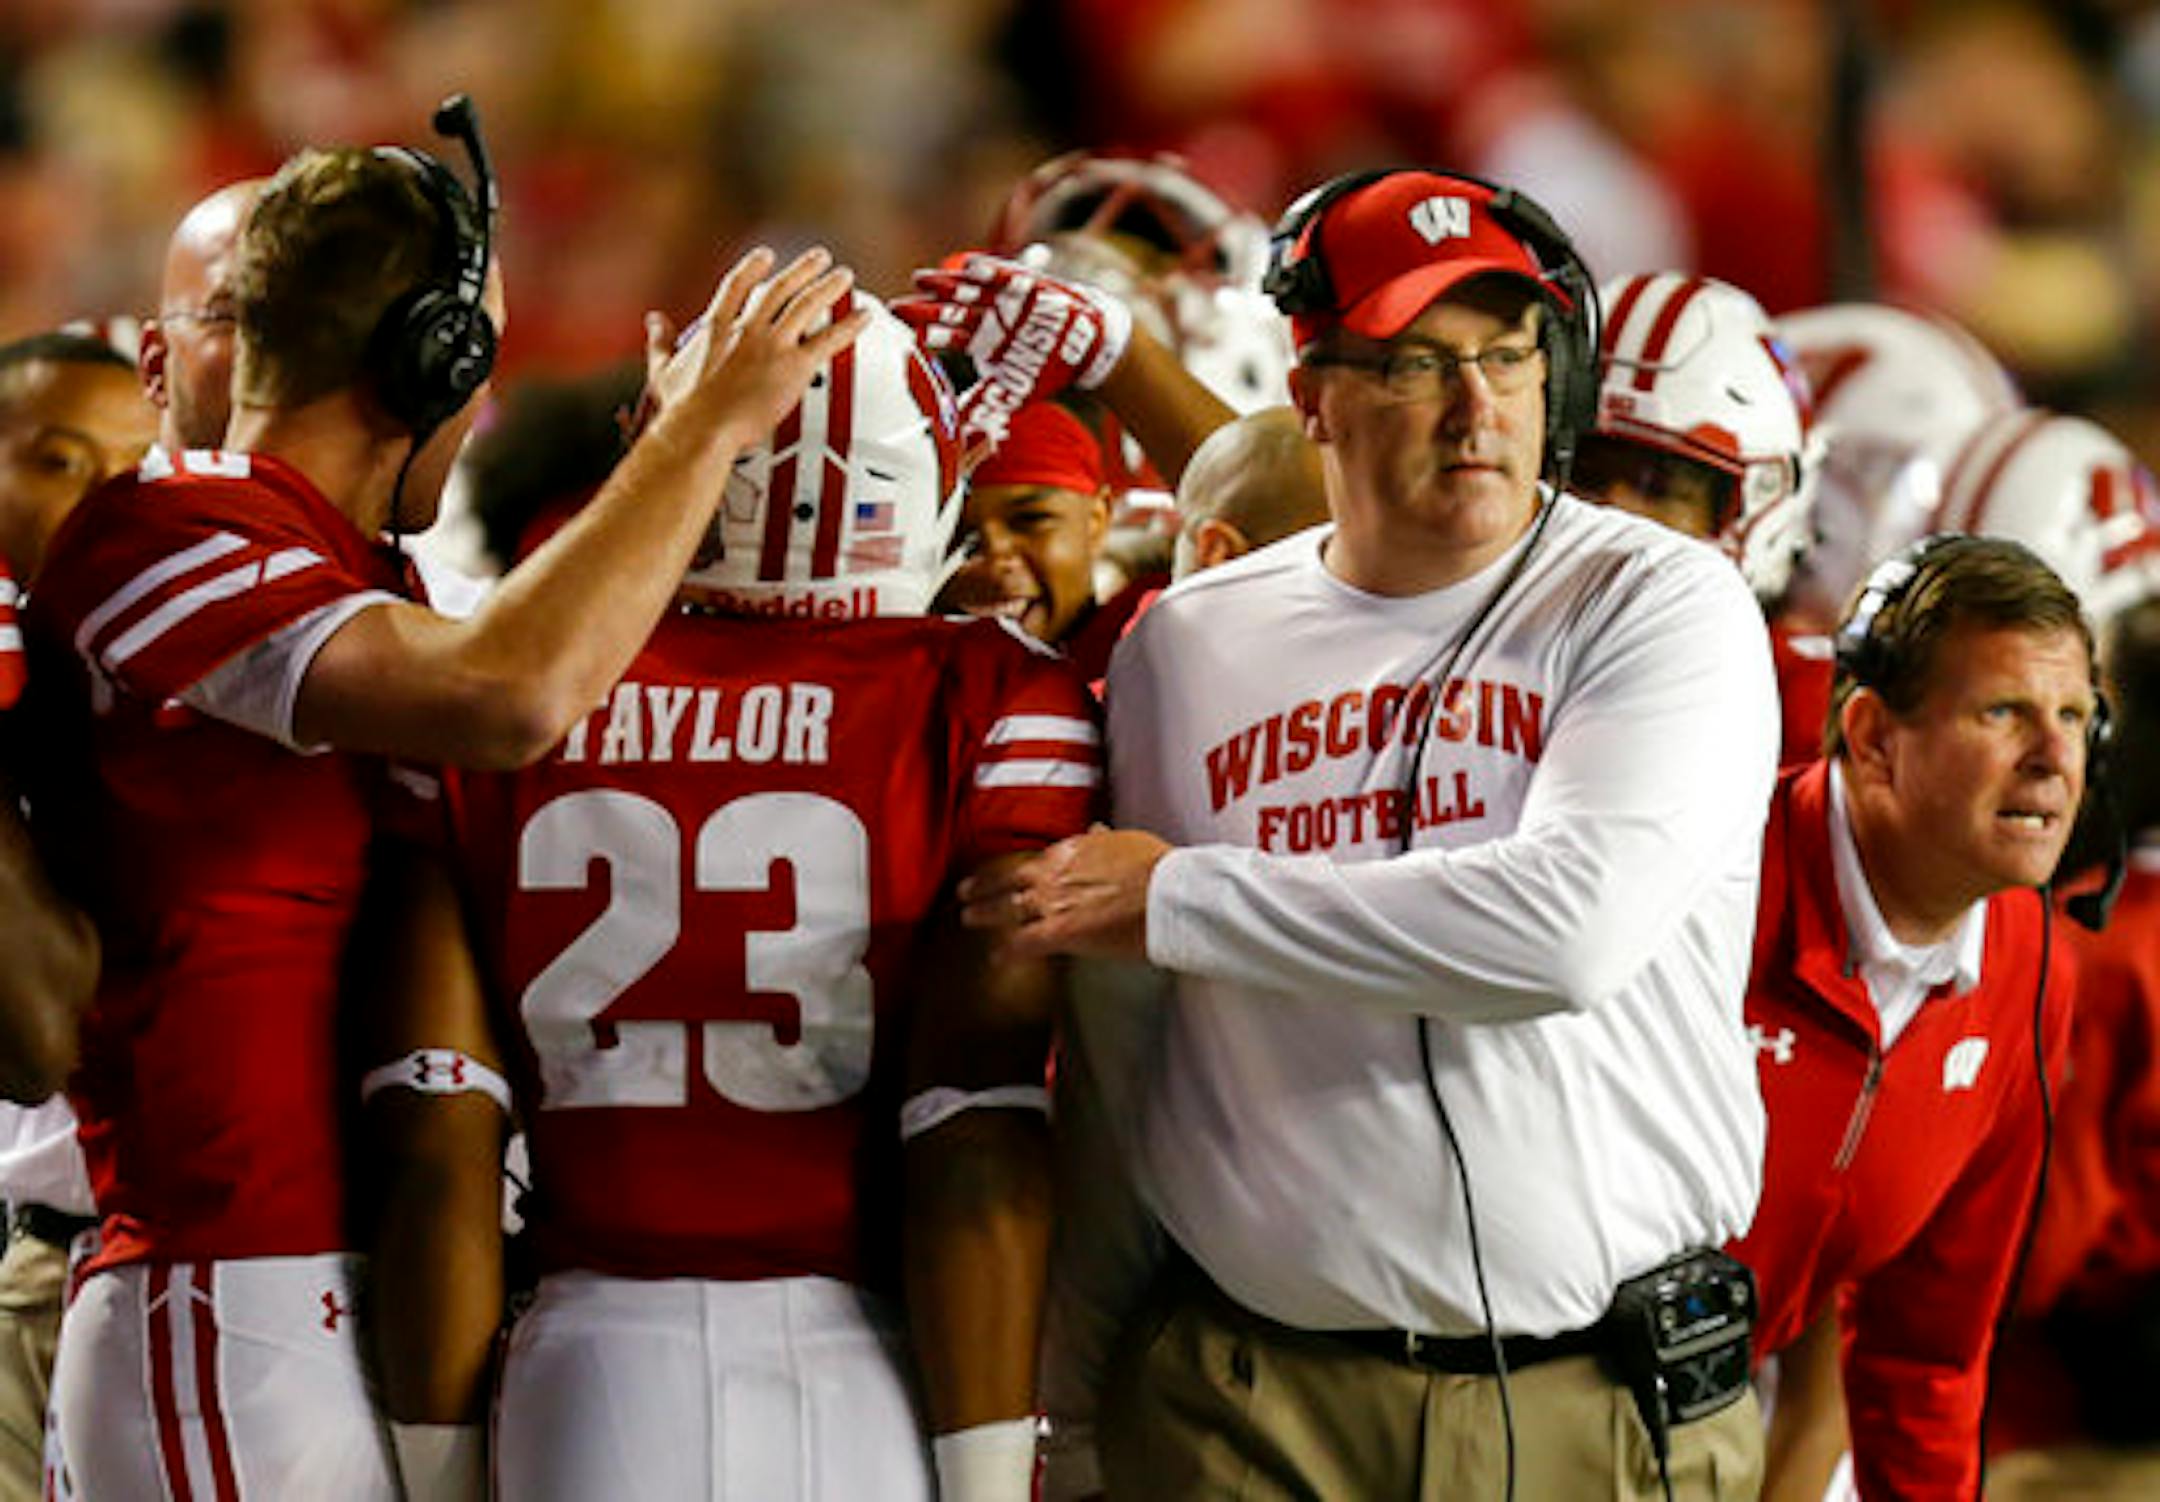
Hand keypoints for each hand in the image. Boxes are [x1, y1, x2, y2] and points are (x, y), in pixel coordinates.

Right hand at [639, 246, 870, 451]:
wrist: (700, 429)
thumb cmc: (682, 410)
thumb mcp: (663, 369)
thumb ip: (661, 342)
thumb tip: (654, 323)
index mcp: (717, 327)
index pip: (737, 285)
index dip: (753, 268)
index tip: (765, 257)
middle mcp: (747, 328)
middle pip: (779, 288)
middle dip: (801, 269)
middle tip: (819, 257)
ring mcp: (772, 345)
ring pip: (807, 305)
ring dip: (827, 286)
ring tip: (844, 276)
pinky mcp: (794, 366)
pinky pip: (829, 340)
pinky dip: (850, 325)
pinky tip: (864, 316)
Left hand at [893, 253, 1132, 451]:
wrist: (1085, 349)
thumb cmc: (1044, 370)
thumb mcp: (1011, 393)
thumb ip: (983, 407)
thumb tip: (955, 434)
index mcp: (979, 340)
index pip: (947, 335)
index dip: (927, 333)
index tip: (906, 335)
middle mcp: (986, 317)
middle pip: (950, 310)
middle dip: (925, 308)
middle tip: (898, 307)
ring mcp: (1004, 298)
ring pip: (970, 289)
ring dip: (946, 284)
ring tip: (922, 280)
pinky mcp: (1026, 284)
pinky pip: (1006, 275)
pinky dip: (990, 271)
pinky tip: (970, 267)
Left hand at [957, 828, 1168, 961]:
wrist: (1166, 891)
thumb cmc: (1156, 868)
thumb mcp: (1128, 842)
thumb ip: (1105, 839)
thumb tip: (1098, 829)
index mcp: (1071, 850)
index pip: (1035, 860)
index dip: (1017, 869)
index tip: (1008, 874)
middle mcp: (1055, 873)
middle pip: (1009, 879)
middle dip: (984, 886)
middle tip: (965, 892)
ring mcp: (1054, 902)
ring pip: (1006, 908)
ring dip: (984, 913)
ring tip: (969, 918)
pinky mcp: (1060, 931)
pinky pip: (1023, 943)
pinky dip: (1006, 951)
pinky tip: (996, 958)